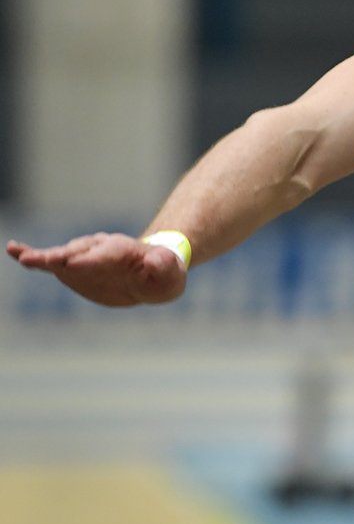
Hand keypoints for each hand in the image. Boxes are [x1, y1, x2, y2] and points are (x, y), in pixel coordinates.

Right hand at [6, 232, 187, 307]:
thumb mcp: (169, 272)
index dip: (91, 260)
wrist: (150, 272)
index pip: (105, 255)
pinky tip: (13, 250)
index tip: (74, 264)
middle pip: (80, 252)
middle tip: (48, 260)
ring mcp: (82, 258)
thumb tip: (159, 260)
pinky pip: (49, 261)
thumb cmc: (162, 273)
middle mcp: (99, 250)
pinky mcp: (70, 267)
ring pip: (61, 255)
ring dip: (44, 257)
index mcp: (123, 252)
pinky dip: (31, 256)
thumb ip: (164, 266)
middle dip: (64, 256)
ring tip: (24, 257)